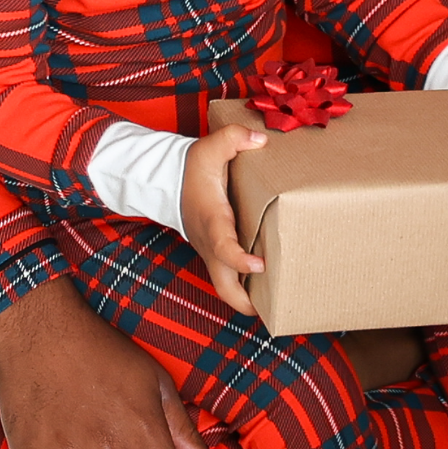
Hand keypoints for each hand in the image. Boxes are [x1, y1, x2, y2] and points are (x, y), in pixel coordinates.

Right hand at [181, 123, 267, 313]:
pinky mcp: (215, 253)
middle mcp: (211, 244)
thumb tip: (260, 139)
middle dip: (246, 303)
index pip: (223, 248)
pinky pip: (228, 277)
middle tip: (275, 309)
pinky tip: (269, 284)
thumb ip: (234, 139)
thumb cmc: (192, 168)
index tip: (260, 265)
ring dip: (248, 299)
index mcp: (212, 221)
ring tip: (279, 304)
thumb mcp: (210, 147)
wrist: (167, 181)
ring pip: (225, 287)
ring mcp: (211, 252)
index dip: (239, 261)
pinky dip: (245, 286)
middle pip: (223, 286)